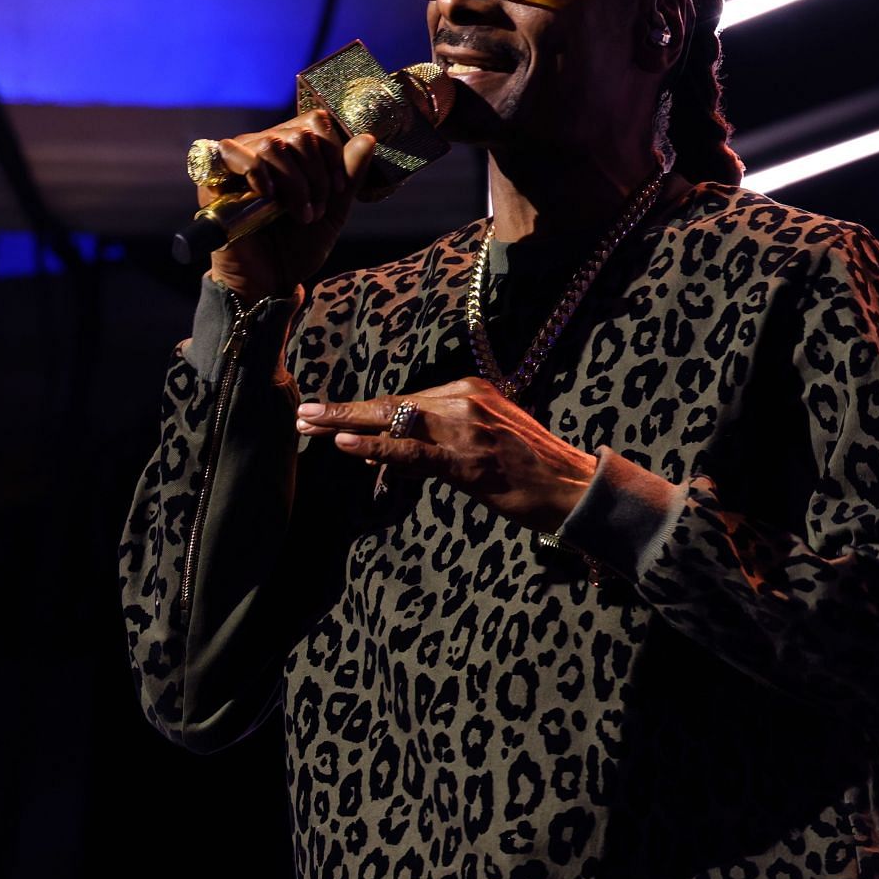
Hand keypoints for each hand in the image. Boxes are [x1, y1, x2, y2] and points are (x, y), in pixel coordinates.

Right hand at [199, 111, 381, 298]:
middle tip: (315, 210)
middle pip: (298, 134)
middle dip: (317, 176)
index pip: (315, 122)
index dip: (332, 152)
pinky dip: (257, 172)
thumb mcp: (335, 210)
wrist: (272, 279)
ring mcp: (238, 161)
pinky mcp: (214, 178)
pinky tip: (269, 196)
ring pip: (273, 144)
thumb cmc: (300, 246)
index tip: (338, 189)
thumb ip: (350, 175)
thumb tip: (367, 138)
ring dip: (294, 183)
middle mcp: (263, 148)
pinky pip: (232, 152)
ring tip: (299, 214)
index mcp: (292, 151)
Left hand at [295, 378, 596, 531]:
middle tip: (304, 412)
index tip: (331, 412)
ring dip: (345, 423)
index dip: (365, 409)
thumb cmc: (536, 470)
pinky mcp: (465, 458)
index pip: (407, 399)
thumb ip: (450, 437)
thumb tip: (404, 454)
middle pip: (393, 403)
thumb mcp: (492, 437)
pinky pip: (409, 452)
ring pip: (393, 421)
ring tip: (309, 424)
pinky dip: (373, 448)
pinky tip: (344, 445)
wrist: (573, 488)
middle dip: (345, 410)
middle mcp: (465, 399)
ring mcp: (465, 426)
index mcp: (471, 390)